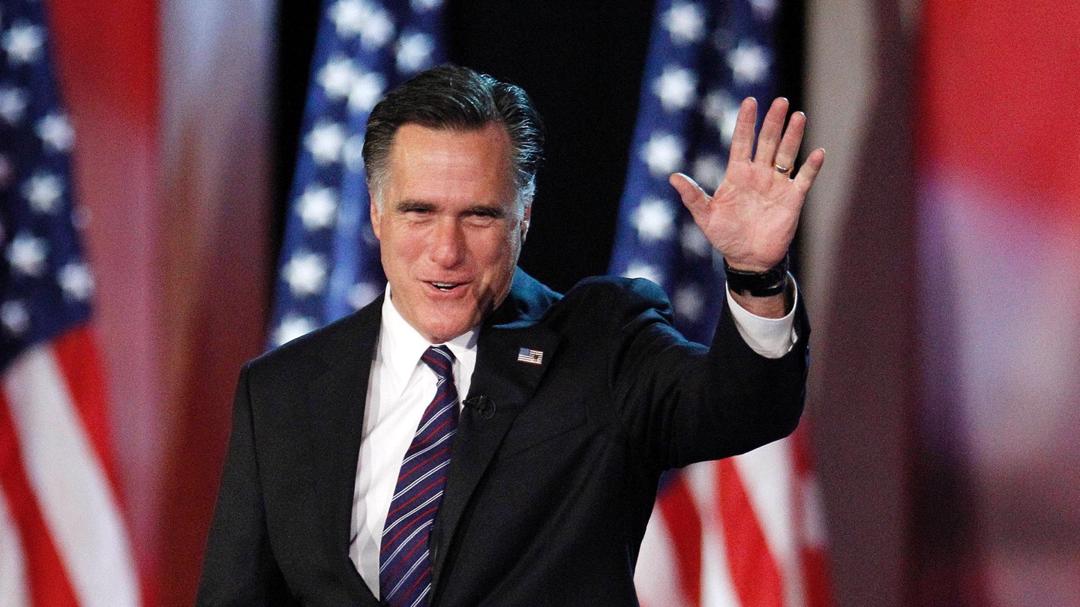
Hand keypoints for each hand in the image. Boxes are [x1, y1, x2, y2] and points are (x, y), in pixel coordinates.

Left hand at [669, 97, 824, 271]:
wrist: (747, 259)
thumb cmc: (725, 236)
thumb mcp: (705, 216)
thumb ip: (692, 196)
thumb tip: (672, 177)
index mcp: (737, 174)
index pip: (741, 142)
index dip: (745, 122)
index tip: (749, 101)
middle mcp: (759, 174)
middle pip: (767, 142)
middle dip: (773, 122)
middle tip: (780, 102)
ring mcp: (777, 185)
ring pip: (786, 154)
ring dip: (793, 136)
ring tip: (798, 116)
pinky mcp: (792, 199)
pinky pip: (804, 179)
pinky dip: (811, 167)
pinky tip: (818, 152)